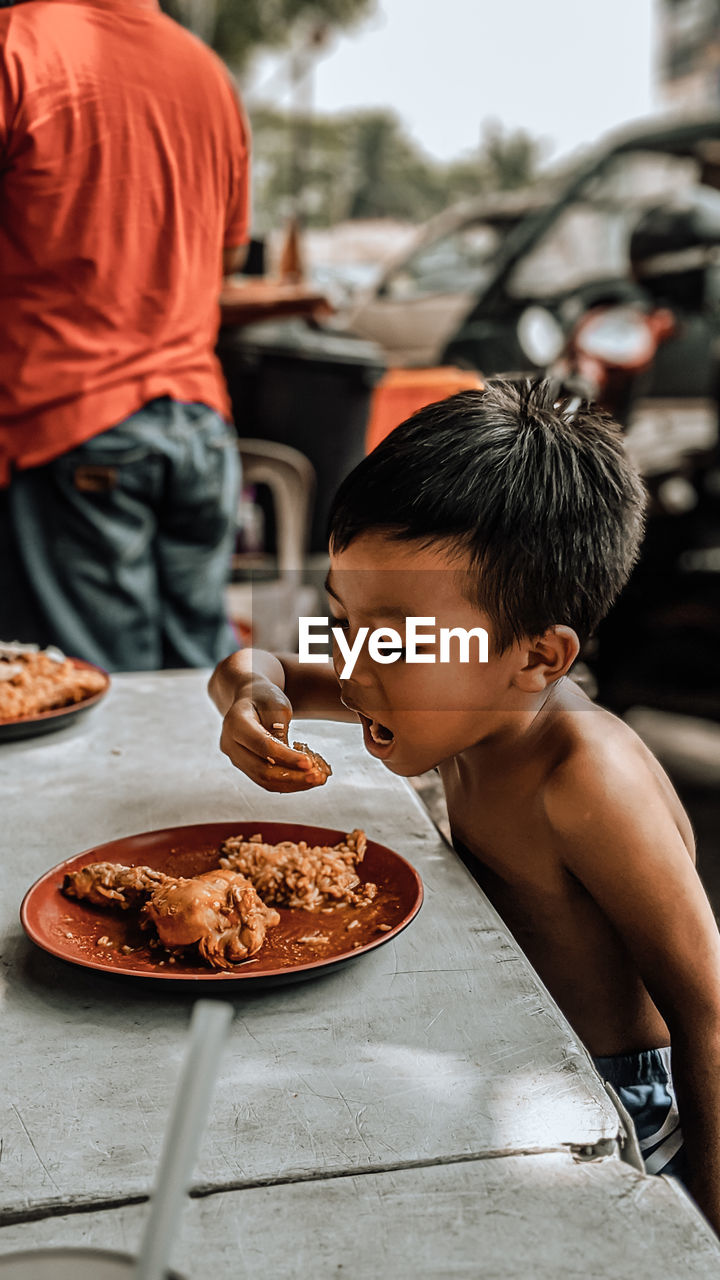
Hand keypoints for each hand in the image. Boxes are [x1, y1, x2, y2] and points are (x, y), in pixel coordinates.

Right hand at [219, 674, 328, 791]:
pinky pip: (266, 781)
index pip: (263, 746)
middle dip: (292, 777)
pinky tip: (307, 779)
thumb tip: (292, 760)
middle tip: (318, 777)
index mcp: (235, 723)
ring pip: (264, 780)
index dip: (287, 757)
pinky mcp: (245, 766)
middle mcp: (230, 744)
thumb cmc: (264, 697)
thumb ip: (281, 731)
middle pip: (261, 770)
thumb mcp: (277, 706)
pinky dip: (288, 783)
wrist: (249, 698)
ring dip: (293, 783)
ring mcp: (235, 758)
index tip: (310, 764)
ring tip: (318, 779)